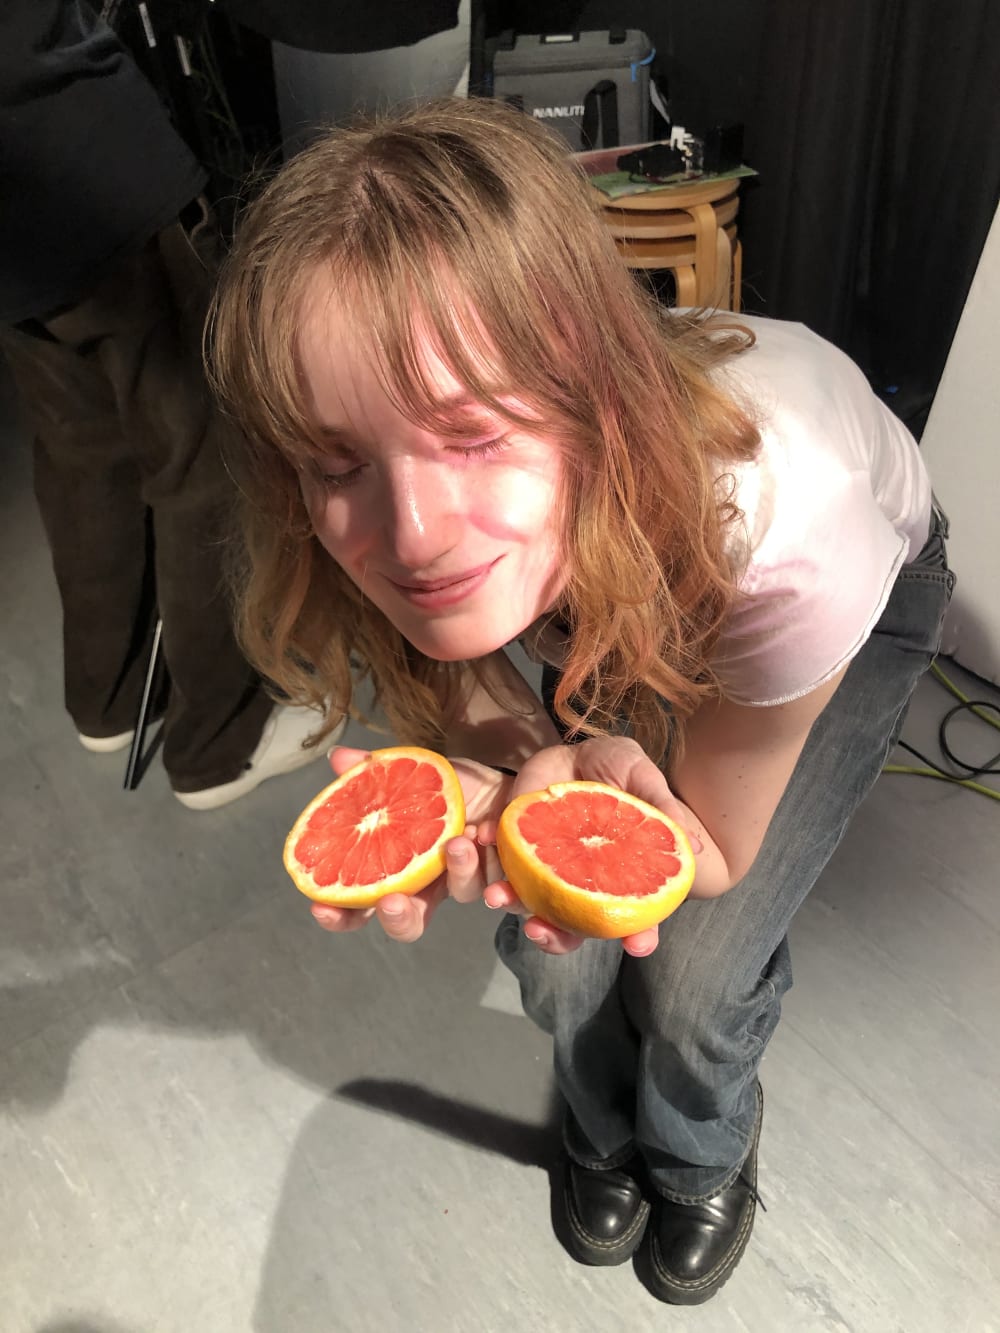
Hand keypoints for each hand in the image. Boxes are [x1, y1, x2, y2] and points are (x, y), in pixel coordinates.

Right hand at [310, 747, 512, 943]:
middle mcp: (435, 883)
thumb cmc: (454, 787)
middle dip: (398, 919)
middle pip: (410, 922)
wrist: (508, 779)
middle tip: (392, 903)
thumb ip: (377, 772)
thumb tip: (339, 756)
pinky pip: (507, 890)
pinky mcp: (507, 875)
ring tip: (459, 842)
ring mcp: (471, 880)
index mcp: (402, 867)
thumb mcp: (415, 772)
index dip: (339, 914)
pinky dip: (500, 880)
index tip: (320, 907)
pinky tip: (492, 854)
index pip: (363, 906)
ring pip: (462, 894)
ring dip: (459, 872)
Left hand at [479, 737, 702, 958]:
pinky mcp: (514, 845)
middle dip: (554, 937)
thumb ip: (661, 808)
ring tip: (496, 894)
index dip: (638, 935)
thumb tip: (692, 846)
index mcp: (617, 878)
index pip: (632, 919)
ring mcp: (544, 868)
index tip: (638, 946)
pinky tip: (479, 840)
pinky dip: (481, 857)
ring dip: (509, 902)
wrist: (576, 750)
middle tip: (541, 930)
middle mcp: (580, 884)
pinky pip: (496, 863)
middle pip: (571, 928)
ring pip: (526, 902)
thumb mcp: (642, 778)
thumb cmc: (618, 770)